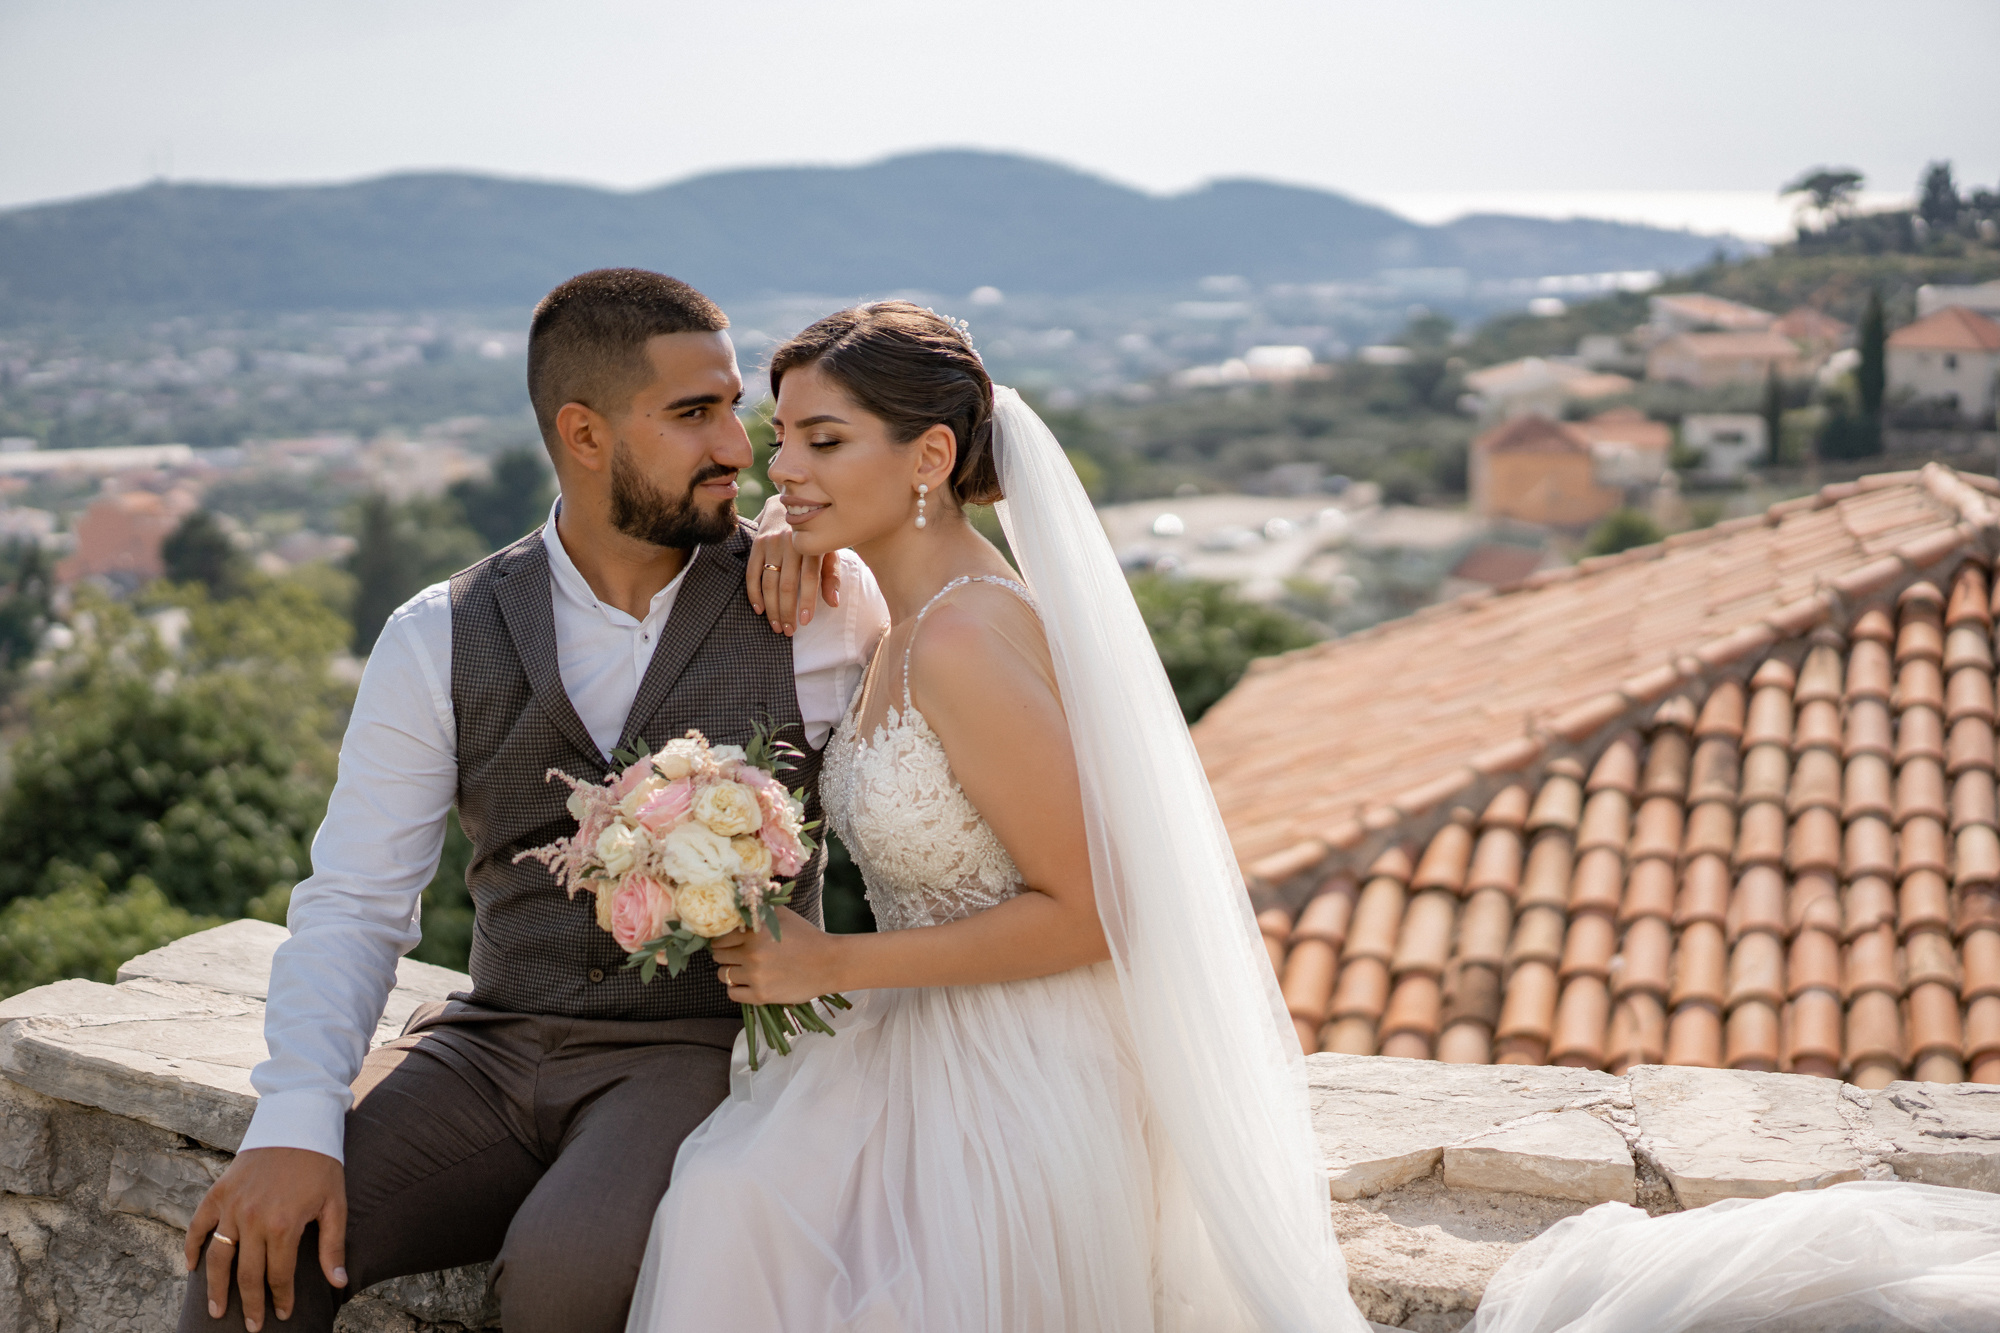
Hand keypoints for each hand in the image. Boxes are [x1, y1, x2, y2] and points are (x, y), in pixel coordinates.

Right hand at [185, 1146, 346, 1330]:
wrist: (298, 1123)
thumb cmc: (321, 1165)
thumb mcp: (336, 1204)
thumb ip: (332, 1246)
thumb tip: (338, 1283)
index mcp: (284, 1225)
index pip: (278, 1275)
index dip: (280, 1298)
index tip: (283, 1314)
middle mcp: (253, 1219)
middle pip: (246, 1274)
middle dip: (249, 1304)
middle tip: (250, 1327)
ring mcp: (232, 1206)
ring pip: (218, 1257)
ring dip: (215, 1288)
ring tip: (216, 1310)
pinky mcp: (218, 1192)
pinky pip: (198, 1226)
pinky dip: (192, 1248)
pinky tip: (192, 1268)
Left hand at [712, 906, 844, 1003]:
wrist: (829, 963)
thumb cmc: (806, 936)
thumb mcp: (783, 914)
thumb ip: (759, 906)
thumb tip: (738, 897)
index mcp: (754, 932)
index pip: (720, 938)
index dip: (723, 939)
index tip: (730, 942)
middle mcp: (751, 954)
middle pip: (718, 956)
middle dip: (726, 954)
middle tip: (738, 955)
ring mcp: (755, 976)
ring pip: (722, 975)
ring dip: (730, 971)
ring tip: (744, 969)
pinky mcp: (761, 995)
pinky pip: (732, 993)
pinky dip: (736, 989)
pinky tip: (748, 983)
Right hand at [747, 493, 840, 636]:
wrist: (791, 502)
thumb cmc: (814, 533)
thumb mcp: (828, 549)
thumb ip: (831, 576)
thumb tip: (833, 603)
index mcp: (811, 545)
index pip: (809, 578)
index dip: (807, 601)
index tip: (805, 621)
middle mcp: (790, 543)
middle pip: (787, 584)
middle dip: (787, 611)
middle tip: (788, 631)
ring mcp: (772, 543)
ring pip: (769, 582)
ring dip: (772, 607)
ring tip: (776, 626)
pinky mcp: (757, 544)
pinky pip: (752, 573)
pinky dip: (754, 593)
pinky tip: (759, 610)